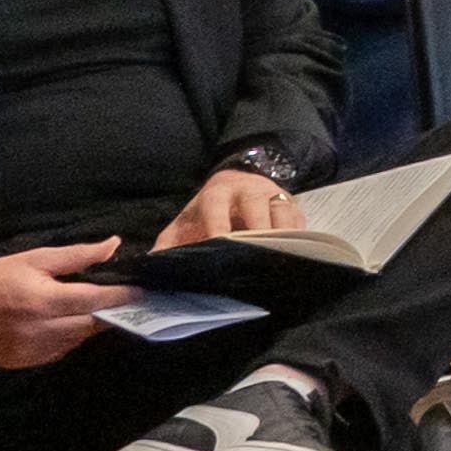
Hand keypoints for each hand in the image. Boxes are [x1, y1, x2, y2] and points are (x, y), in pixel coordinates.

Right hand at [0, 242, 135, 369]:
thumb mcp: (35, 259)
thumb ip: (77, 255)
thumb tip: (114, 246)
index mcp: (43, 301)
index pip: (96, 301)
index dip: (122, 297)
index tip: (143, 291)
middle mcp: (40, 330)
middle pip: (90, 325)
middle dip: (108, 312)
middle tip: (122, 301)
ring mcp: (31, 351)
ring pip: (76, 341)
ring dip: (87, 326)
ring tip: (91, 310)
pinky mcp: (23, 362)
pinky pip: (58, 351)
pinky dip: (66, 338)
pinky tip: (63, 324)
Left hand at [157, 163, 301, 251]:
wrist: (237, 183)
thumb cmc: (207, 211)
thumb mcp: (184, 223)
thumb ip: (168, 244)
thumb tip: (149, 267)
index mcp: (218, 194)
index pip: (218, 210)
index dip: (219, 227)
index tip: (219, 246)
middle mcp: (250, 192)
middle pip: (258, 209)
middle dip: (257, 235)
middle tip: (254, 261)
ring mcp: (275, 198)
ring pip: (284, 215)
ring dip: (282, 239)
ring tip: (278, 264)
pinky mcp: (293, 208)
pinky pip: (300, 225)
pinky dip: (298, 242)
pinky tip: (295, 260)